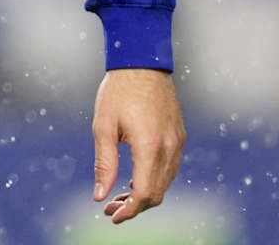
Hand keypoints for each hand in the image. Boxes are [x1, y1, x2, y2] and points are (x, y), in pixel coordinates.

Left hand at [91, 67, 184, 223]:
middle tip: (111, 208)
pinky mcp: (179, 136)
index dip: (130, 210)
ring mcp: (178, 142)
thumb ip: (104, 163)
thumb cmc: (118, 91)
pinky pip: (170, 168)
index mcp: (149, 146)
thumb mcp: (103, 126)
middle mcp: (169, 148)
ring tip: (119, 195)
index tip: (112, 216)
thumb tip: (99, 195)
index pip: (145, 193)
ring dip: (145, 194)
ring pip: (166, 182)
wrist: (142, 63)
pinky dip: (154, 179)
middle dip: (135, 206)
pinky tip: (135, 178)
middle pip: (157, 193)